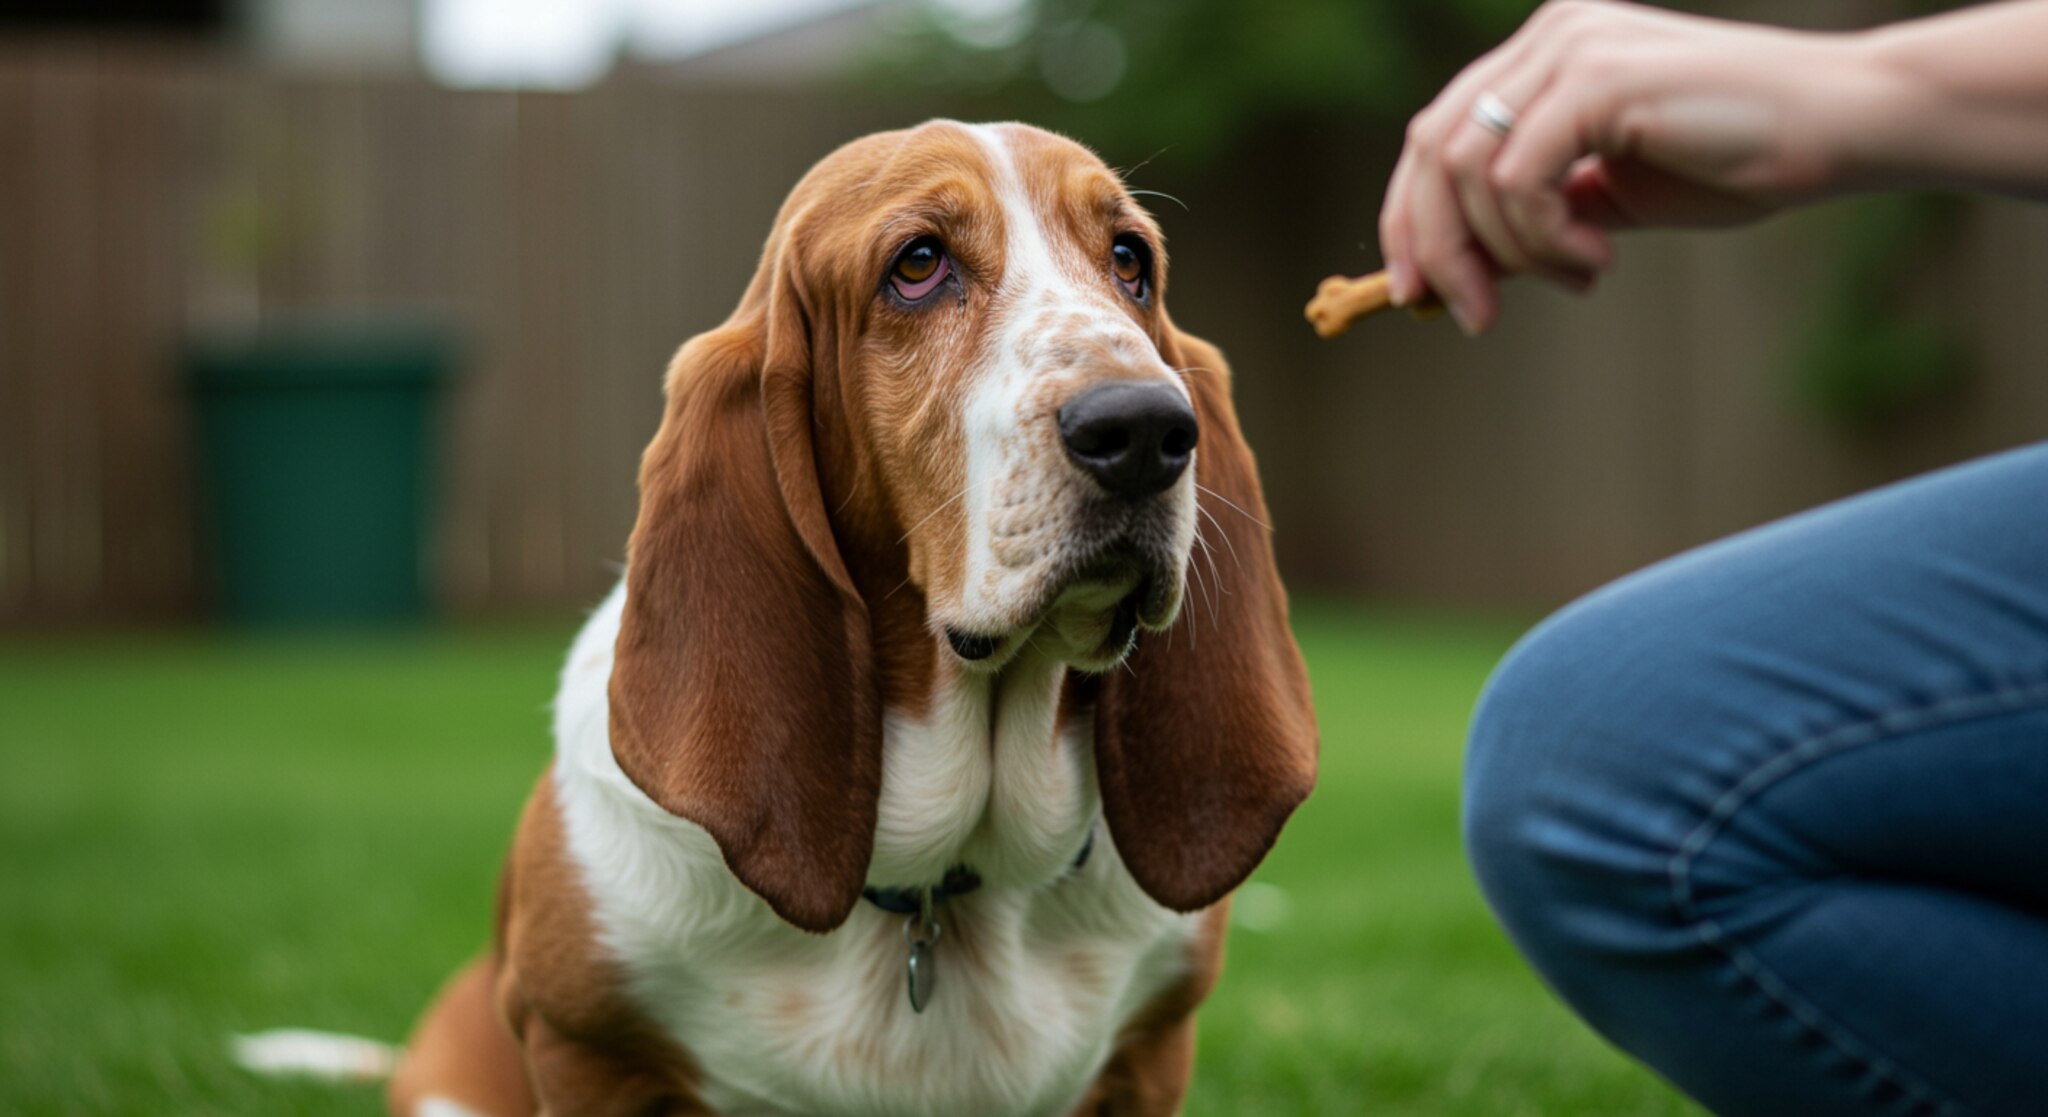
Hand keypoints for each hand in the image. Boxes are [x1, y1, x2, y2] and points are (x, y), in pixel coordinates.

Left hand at [1378, 0, 1876, 333]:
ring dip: (1510, 250)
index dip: (1410, 219)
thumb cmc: (1737, 161)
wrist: (1842, 126)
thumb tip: (1464, 268)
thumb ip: (1535, 217)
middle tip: (1474, 315)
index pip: (1436, 136)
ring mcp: (1570, 47)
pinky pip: (1517, 175)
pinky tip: (1597, 258)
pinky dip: (1541, 235)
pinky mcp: (1598, 77)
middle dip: (1438, 246)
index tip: (1416, 294)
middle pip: (1432, 149)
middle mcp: (1548, 37)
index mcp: (1544, 55)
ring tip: (1580, 276)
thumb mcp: (1610, 200)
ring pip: (1469, 169)